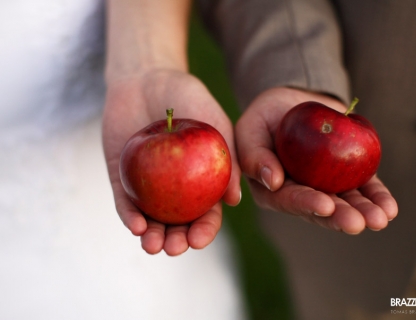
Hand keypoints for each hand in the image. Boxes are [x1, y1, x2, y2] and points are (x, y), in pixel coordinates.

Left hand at [102, 69, 240, 255]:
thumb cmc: (188, 97)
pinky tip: (135, 226)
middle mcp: (175, 188)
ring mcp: (147, 184)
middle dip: (176, 241)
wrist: (147, 77)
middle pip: (177, 223)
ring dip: (152, 236)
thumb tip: (235, 200)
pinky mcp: (121, 177)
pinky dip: (129, 216)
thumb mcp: (214, 124)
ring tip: (152, 245)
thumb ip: (228, 159)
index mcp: (201, 181)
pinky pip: (125, 201)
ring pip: (150, 219)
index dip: (204, 231)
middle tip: (174, 248)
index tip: (199, 240)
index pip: (205, 213)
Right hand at [235, 87, 397, 233]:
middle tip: (357, 223)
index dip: (306, 203)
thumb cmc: (265, 117)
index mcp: (273, 189)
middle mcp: (301, 193)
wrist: (292, 102)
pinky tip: (389, 208)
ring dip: (363, 212)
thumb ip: (253, 154)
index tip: (325, 206)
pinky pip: (363, 187)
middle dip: (340, 217)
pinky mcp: (346, 175)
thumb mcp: (250, 128)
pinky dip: (376, 197)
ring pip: (345, 202)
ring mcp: (326, 186)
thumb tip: (272, 181)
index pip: (289, 199)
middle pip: (321, 209)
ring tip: (380, 218)